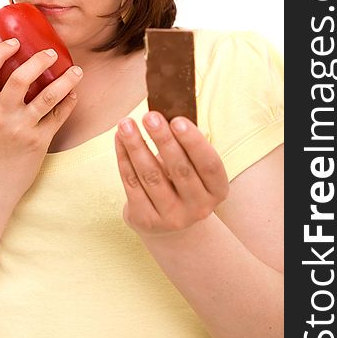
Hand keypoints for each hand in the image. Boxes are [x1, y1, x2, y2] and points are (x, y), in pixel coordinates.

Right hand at [0, 38, 82, 199]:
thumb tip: (11, 68)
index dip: (0, 52)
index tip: (14, 42)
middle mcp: (2, 114)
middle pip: (21, 78)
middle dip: (40, 61)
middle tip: (52, 54)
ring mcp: (22, 128)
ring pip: (48, 96)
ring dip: (66, 80)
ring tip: (77, 71)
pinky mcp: (39, 141)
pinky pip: (60, 116)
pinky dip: (69, 102)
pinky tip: (74, 95)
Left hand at [115, 112, 228, 237]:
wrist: (169, 223)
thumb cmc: (182, 181)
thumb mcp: (193, 167)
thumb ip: (184, 144)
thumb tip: (163, 114)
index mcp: (217, 190)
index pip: (209, 165)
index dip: (194, 142)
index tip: (177, 119)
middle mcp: (198, 207)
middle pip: (179, 170)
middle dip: (163, 140)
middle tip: (149, 116)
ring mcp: (172, 218)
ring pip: (151, 176)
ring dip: (136, 146)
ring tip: (126, 124)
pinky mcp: (145, 220)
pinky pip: (132, 184)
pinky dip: (123, 158)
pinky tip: (119, 139)